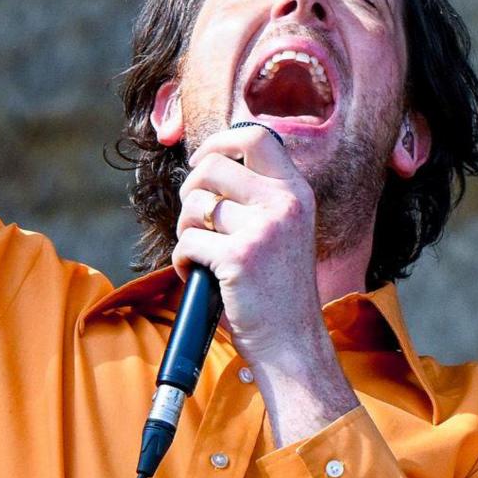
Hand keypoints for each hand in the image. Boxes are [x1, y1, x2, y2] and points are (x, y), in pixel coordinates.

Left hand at [169, 125, 349, 437]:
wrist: (292, 342)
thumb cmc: (279, 291)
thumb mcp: (285, 231)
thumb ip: (259, 198)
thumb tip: (206, 169)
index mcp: (296, 193)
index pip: (255, 135)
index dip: (218, 142)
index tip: (203, 165)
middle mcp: (284, 204)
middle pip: (212, 166)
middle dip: (189, 190)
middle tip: (194, 217)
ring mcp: (263, 229)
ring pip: (194, 206)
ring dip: (185, 229)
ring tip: (200, 252)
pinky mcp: (239, 257)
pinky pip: (187, 241)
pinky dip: (181, 260)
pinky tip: (195, 274)